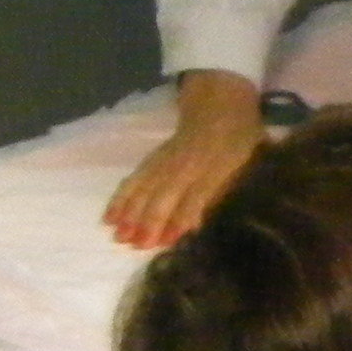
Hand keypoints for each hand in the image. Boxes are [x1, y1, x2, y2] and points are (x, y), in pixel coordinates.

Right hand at [106, 72, 264, 247]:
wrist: (219, 105)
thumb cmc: (236, 142)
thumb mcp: (242, 164)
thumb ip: (220, 192)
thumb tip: (194, 225)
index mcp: (214, 167)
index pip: (196, 195)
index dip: (181, 217)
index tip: (167, 241)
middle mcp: (186, 164)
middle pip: (164, 193)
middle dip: (150, 219)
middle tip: (136, 245)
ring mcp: (166, 160)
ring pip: (145, 186)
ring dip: (130, 212)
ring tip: (118, 236)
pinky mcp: (153, 160)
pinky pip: (133, 179)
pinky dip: (120, 198)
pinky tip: (109, 217)